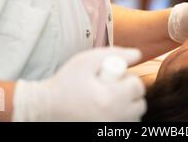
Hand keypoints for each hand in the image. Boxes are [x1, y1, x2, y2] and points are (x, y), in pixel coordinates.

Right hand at [12, 47, 145, 121]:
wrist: (46, 106)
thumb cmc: (65, 82)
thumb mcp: (86, 60)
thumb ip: (114, 53)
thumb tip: (137, 54)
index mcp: (110, 98)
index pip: (137, 87)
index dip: (130, 78)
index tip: (118, 77)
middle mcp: (113, 117)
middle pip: (140, 105)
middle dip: (131, 94)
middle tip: (116, 88)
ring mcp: (109, 129)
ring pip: (134, 119)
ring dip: (129, 108)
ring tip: (111, 99)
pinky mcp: (104, 133)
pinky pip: (124, 127)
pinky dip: (122, 119)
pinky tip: (109, 110)